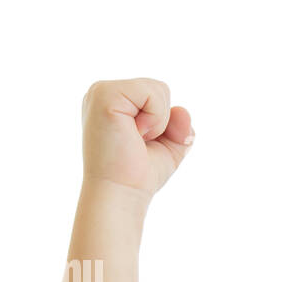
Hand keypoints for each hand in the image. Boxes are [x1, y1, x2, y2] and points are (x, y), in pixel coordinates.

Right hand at [80, 78, 194, 199]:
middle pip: (159, 88)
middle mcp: (102, 91)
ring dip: (158, 121)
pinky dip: (154, 119)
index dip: (163, 121)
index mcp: (113, 100)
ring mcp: (101, 91)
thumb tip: (181, 110)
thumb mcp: (168, 146)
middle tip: (138, 142)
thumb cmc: (138, 174)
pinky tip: (134, 134)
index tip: (141, 142)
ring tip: (134, 138)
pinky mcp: (104, 95)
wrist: (122, 193)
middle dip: (162, 121)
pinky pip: (152, 92)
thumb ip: (180, 125)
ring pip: (158, 89)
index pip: (156, 93)